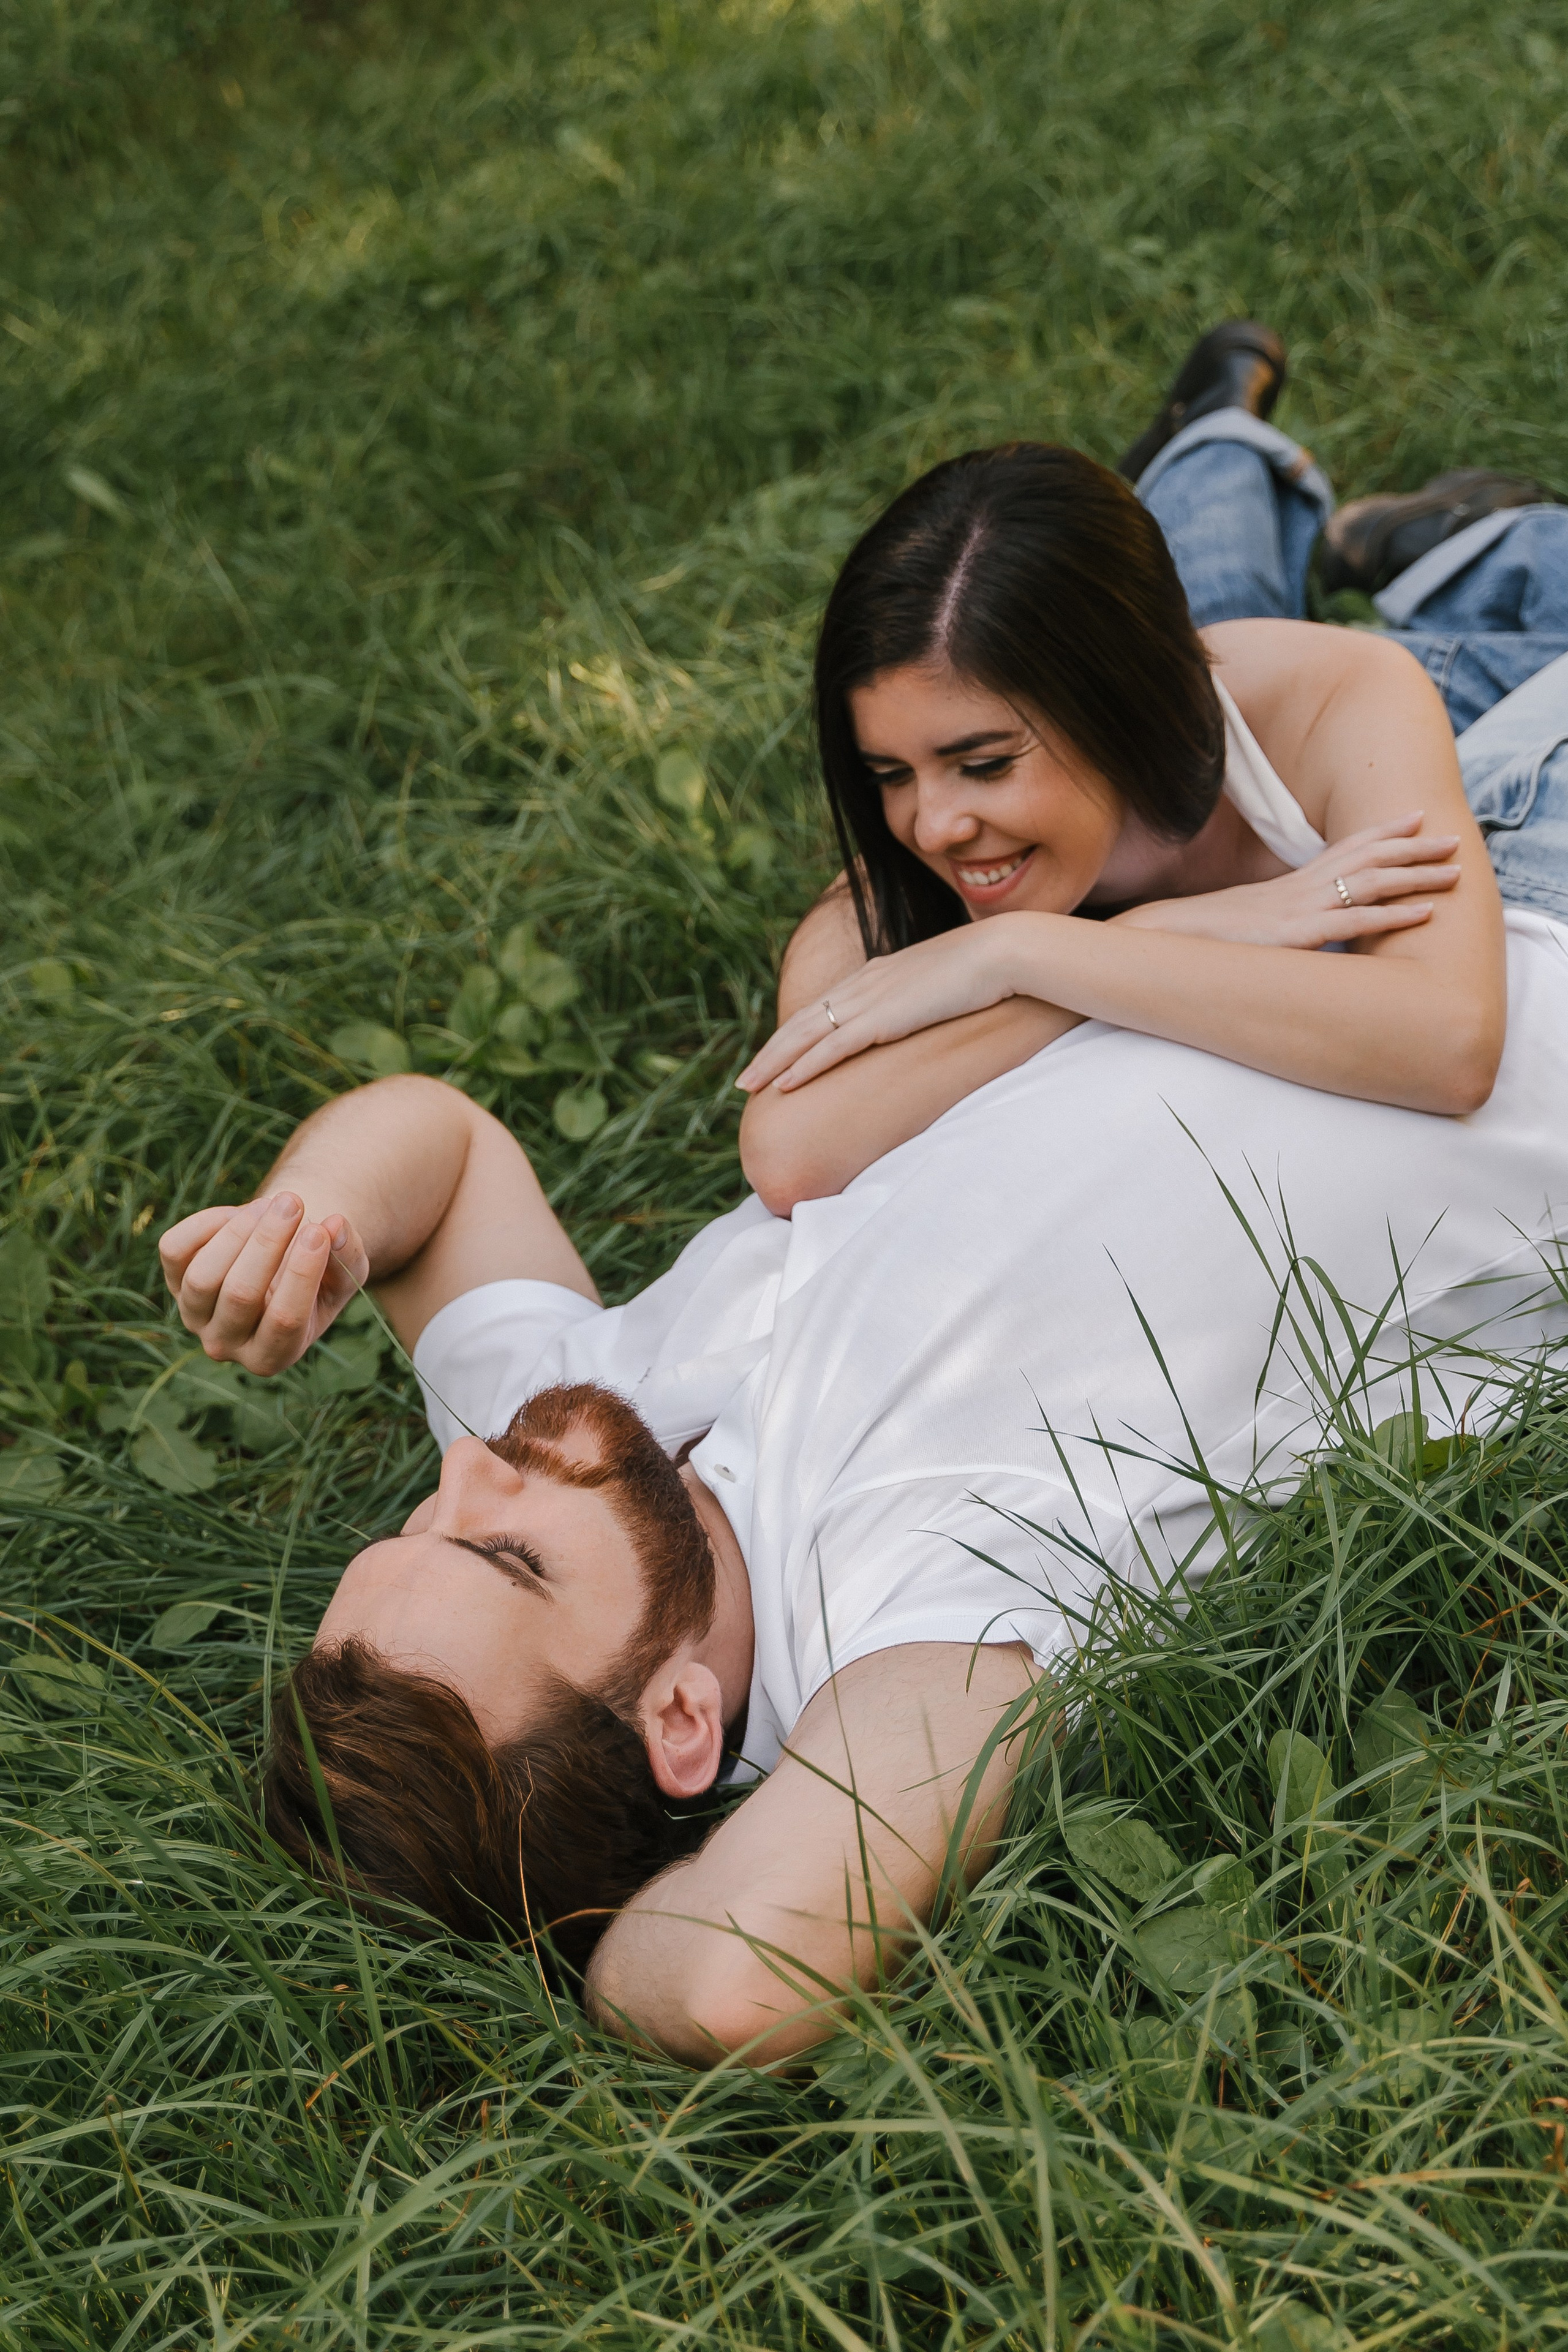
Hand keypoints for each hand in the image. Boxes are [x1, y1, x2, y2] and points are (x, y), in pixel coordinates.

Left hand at [158, 1191, 370, 1373]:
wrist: (284, 1262)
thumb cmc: (322, 1274)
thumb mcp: (347, 1272)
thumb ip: (347, 1255)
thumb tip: (334, 1225)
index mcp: (273, 1355)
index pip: (284, 1320)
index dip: (302, 1273)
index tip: (319, 1230)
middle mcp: (226, 1345)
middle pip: (240, 1295)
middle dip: (267, 1242)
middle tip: (293, 1201)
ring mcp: (194, 1316)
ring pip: (202, 1277)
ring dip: (238, 1232)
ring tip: (270, 1203)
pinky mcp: (173, 1282)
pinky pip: (175, 1249)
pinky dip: (206, 1223)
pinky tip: (240, 1211)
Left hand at [737, 922, 1018, 1094]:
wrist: (1003, 953)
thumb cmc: (986, 971)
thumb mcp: (942, 986)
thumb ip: (923, 999)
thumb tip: (924, 1017)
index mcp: (877, 974)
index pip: (823, 1007)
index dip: (795, 1034)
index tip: (775, 1056)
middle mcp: (864, 983)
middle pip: (803, 1021)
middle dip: (771, 1051)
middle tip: (744, 1079)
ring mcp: (870, 999)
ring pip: (806, 1034)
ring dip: (773, 1062)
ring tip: (747, 1086)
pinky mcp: (883, 1018)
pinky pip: (832, 1046)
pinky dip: (804, 1065)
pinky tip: (783, 1084)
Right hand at [1115, 813, 1460, 949]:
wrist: (1162, 938)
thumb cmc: (1199, 937)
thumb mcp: (1244, 924)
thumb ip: (1272, 920)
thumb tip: (1289, 929)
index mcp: (1288, 884)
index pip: (1344, 849)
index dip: (1382, 833)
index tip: (1415, 819)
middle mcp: (1300, 889)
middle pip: (1367, 858)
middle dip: (1414, 848)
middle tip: (1454, 838)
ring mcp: (1300, 909)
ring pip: (1371, 884)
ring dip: (1417, 876)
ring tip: (1455, 871)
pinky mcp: (1298, 935)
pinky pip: (1356, 922)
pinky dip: (1393, 915)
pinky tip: (1424, 912)